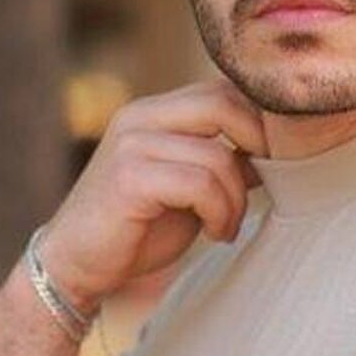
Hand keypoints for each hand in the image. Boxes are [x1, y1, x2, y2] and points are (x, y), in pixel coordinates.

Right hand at [41, 76, 267, 310]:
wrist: (77, 266)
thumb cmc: (136, 231)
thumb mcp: (189, 190)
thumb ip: (223, 164)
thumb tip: (277, 151)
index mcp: (155, 112)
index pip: (222, 88)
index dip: (260, 120)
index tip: (275, 163)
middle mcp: (140, 118)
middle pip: (223, 103)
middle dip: (259, 146)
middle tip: (264, 187)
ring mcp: (132, 144)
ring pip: (217, 156)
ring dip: (236, 200)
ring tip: (227, 226)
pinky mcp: (128, 177)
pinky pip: (199, 185)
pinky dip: (220, 213)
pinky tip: (215, 233)